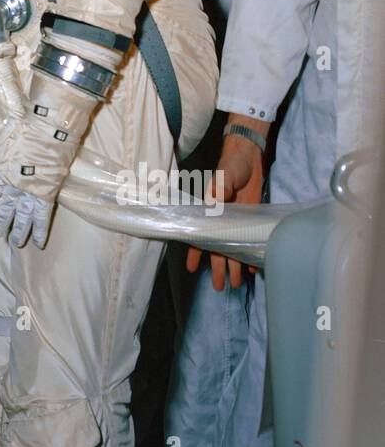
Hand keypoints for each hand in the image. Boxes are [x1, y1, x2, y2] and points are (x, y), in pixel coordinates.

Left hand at [0, 86, 93, 247]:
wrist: (49, 129)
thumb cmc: (26, 129)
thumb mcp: (3, 138)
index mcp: (0, 171)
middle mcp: (11, 185)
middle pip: (4, 210)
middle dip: (1, 223)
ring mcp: (28, 192)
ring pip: (21, 217)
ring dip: (18, 231)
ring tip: (15, 242)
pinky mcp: (46, 194)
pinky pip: (42, 217)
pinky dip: (40, 231)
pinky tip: (38, 243)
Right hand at [187, 125, 265, 288]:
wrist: (249, 157)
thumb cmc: (231, 165)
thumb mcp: (223, 175)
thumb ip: (220, 189)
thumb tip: (216, 201)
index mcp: (210, 211)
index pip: (200, 235)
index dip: (196, 252)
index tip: (193, 269)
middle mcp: (221, 220)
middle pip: (218, 248)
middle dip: (218, 268)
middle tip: (220, 288)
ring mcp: (236, 222)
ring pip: (233, 249)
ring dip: (234, 266)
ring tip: (237, 285)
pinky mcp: (250, 220)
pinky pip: (248, 242)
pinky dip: (250, 255)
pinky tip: (253, 270)